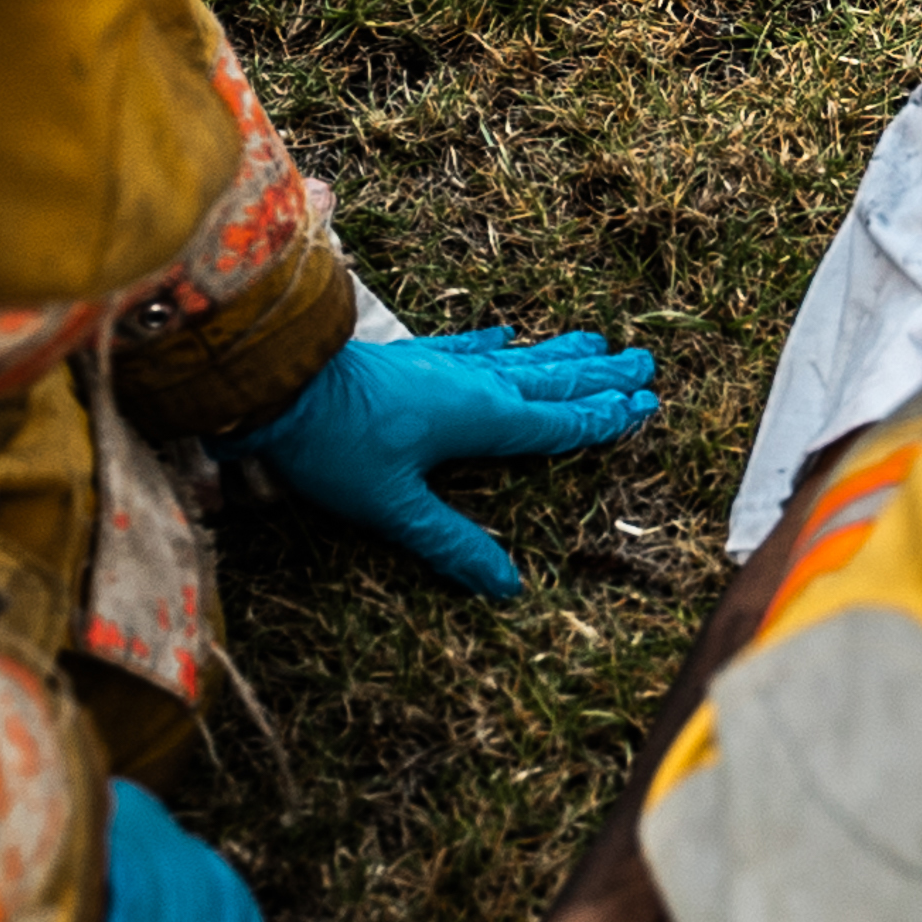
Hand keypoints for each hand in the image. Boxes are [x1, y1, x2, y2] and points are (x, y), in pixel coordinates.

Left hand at [231, 326, 657, 598]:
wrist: (276, 381)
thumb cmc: (332, 444)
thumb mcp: (393, 507)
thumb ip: (451, 544)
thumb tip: (508, 587)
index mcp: (481, 419)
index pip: (557, 423)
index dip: (601, 419)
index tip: (643, 407)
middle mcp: (472, 385)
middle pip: (551, 380)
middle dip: (598, 377)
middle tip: (645, 364)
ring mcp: (442, 365)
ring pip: (519, 358)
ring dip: (562, 354)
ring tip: (599, 341)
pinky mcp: (411, 356)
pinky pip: (469, 345)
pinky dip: (496, 342)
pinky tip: (508, 333)